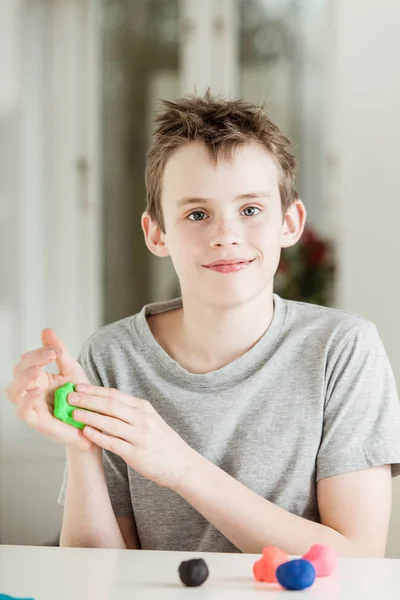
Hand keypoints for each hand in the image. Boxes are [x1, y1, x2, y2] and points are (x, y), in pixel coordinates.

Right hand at [6, 328, 92, 449]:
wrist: (94, 421)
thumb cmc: (81, 396)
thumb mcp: (72, 370)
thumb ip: (59, 352)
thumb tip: (46, 330)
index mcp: (38, 377)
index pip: (28, 359)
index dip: (39, 352)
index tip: (56, 350)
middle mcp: (31, 390)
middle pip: (18, 371)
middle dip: (32, 360)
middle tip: (50, 355)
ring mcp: (32, 405)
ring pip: (13, 391)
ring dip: (23, 378)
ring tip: (37, 370)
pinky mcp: (37, 421)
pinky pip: (23, 411)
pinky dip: (27, 400)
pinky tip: (37, 391)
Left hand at [68, 384, 196, 488]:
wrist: (182, 465)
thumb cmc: (162, 442)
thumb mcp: (150, 420)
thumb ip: (130, 412)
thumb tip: (104, 404)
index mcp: (143, 408)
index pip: (115, 395)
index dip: (94, 390)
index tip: (78, 387)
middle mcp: (142, 418)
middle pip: (110, 405)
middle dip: (88, 400)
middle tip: (69, 397)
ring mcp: (140, 436)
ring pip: (110, 422)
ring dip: (89, 416)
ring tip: (72, 413)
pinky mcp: (137, 454)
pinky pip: (113, 443)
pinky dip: (98, 437)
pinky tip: (85, 433)